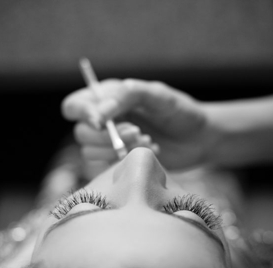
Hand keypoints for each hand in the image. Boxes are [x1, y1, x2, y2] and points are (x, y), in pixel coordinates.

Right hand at [61, 79, 213, 169]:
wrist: (199, 138)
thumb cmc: (179, 111)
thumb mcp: (158, 95)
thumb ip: (127, 96)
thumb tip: (99, 114)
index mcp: (107, 98)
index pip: (74, 106)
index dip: (82, 114)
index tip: (102, 122)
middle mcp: (104, 120)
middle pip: (81, 133)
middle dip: (107, 136)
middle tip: (137, 131)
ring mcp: (110, 143)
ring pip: (91, 153)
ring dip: (118, 149)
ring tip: (146, 140)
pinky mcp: (119, 162)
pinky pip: (109, 166)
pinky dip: (128, 160)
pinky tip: (151, 150)